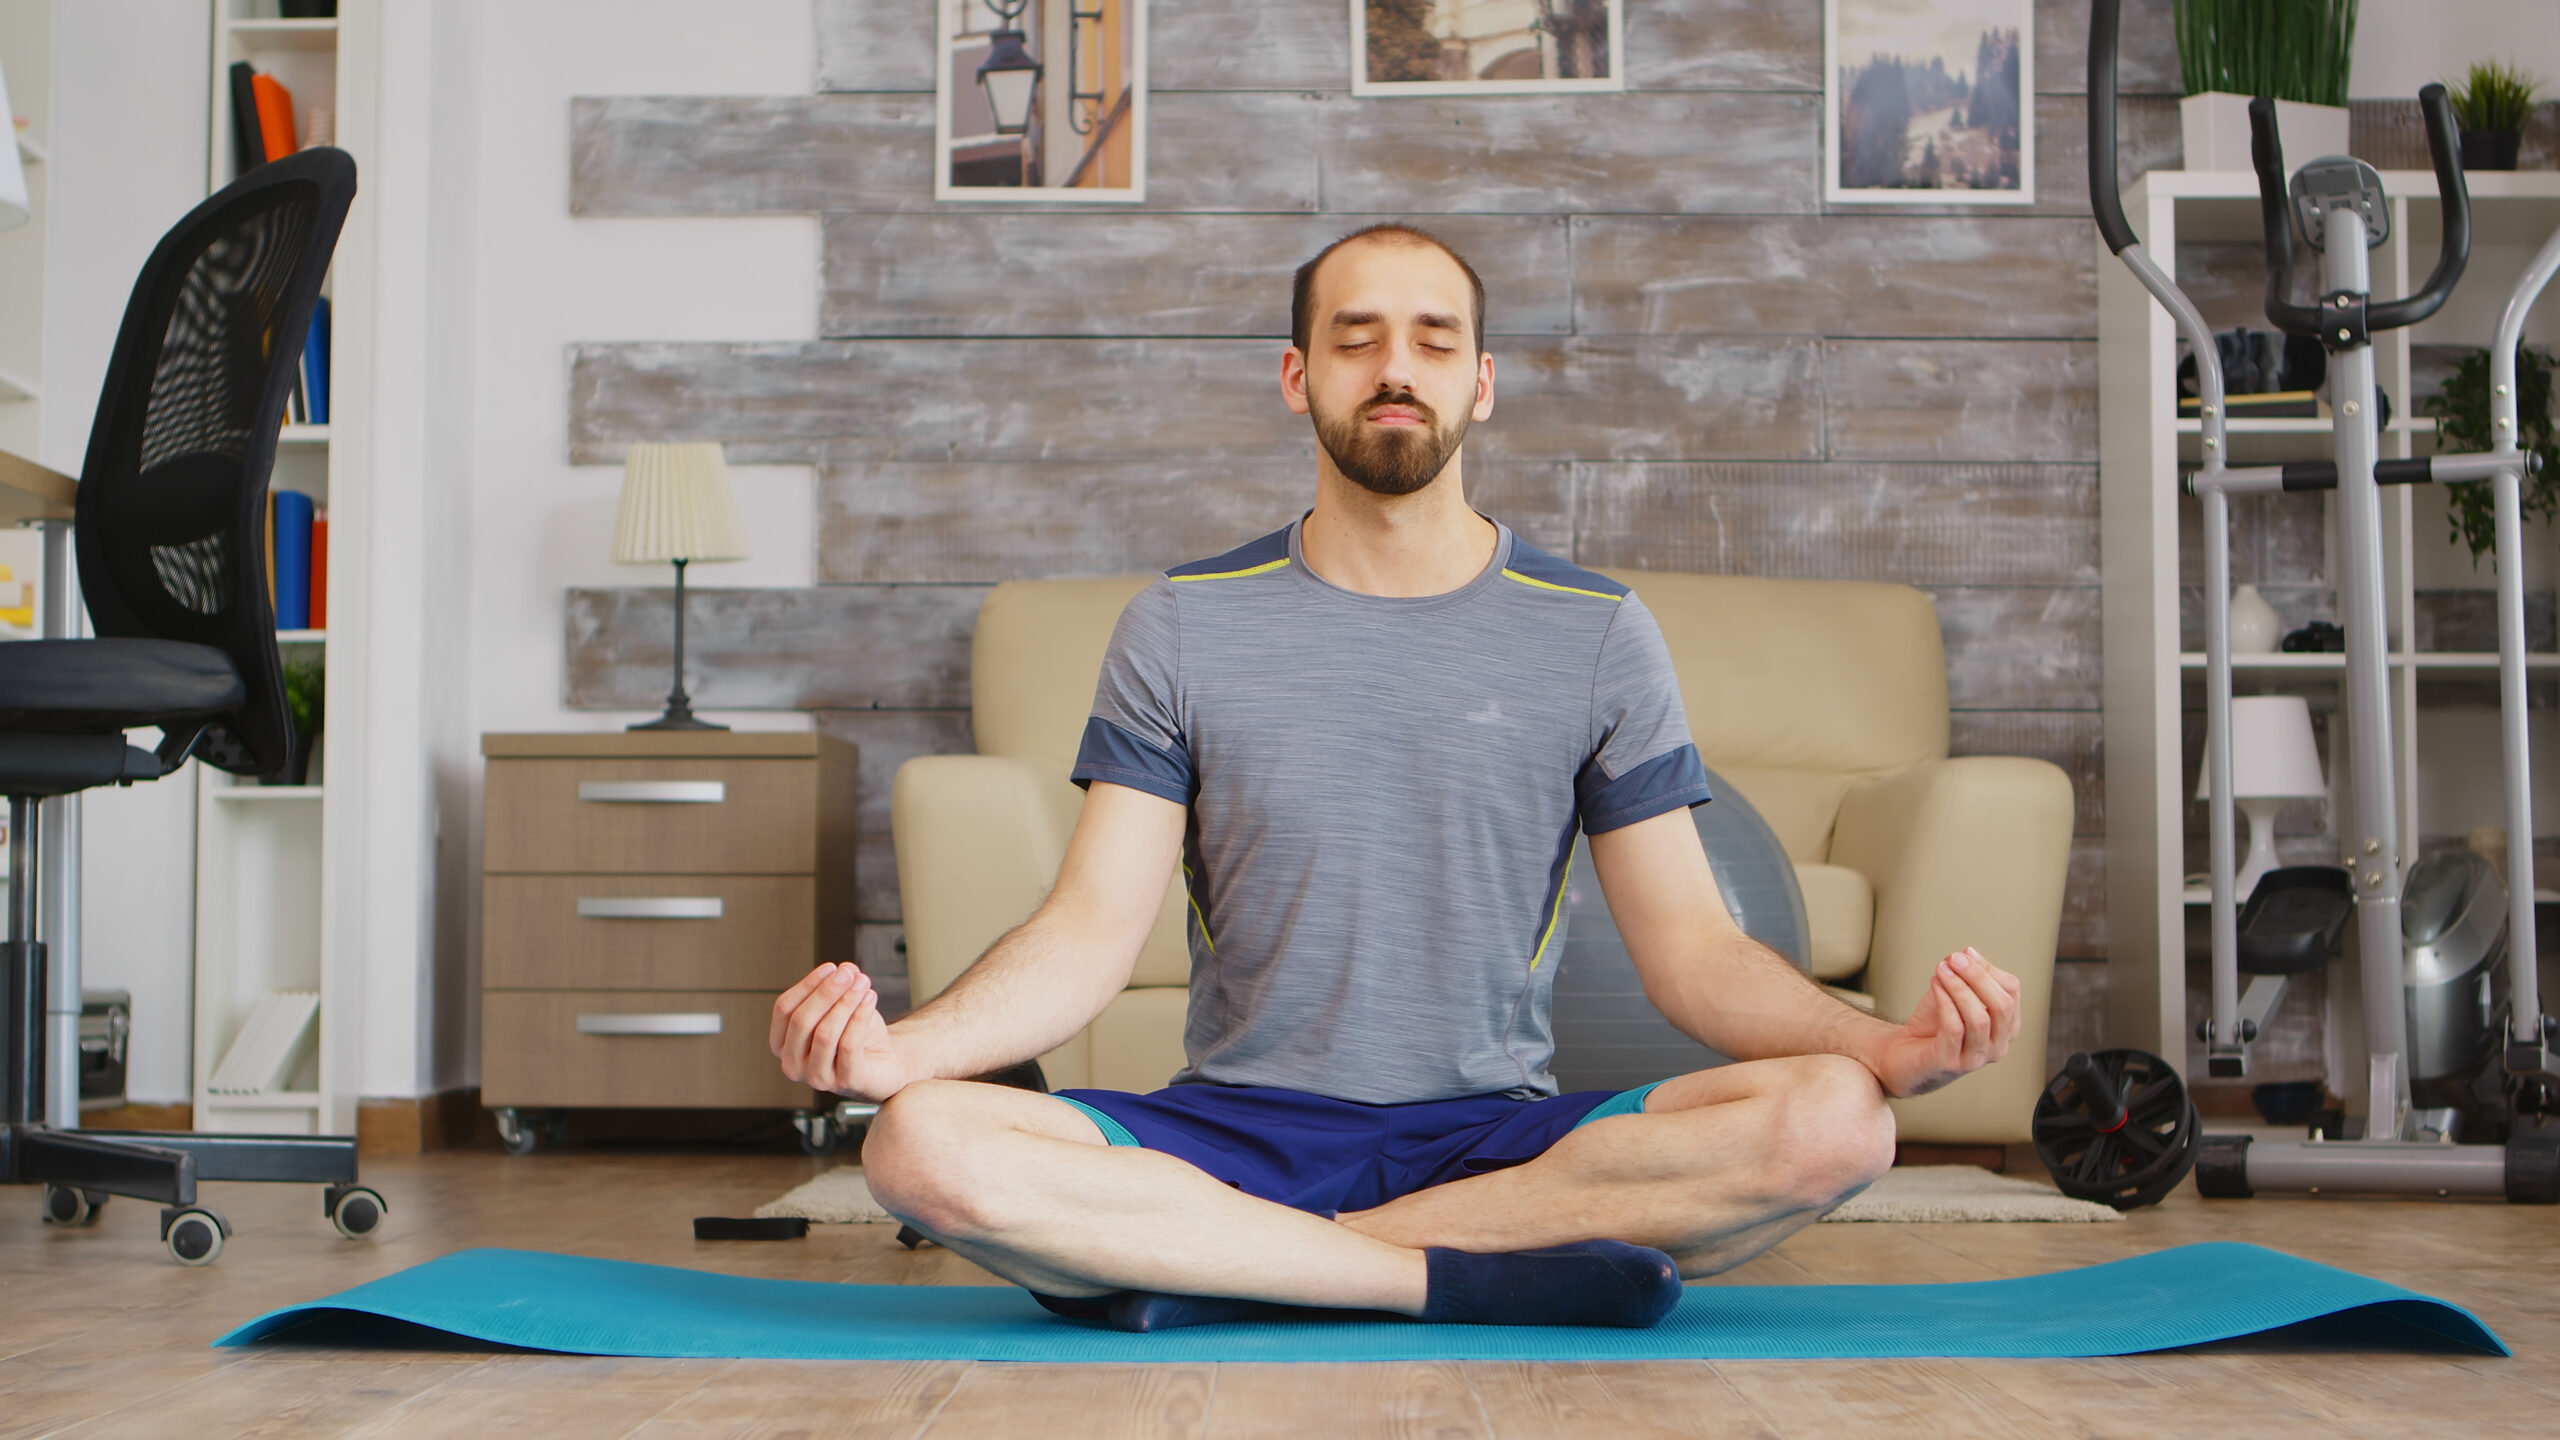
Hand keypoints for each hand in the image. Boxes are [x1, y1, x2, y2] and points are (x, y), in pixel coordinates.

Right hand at [770, 963, 911, 1101]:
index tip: (831, 968)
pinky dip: (860, 1016)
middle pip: (802, 1020)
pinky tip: (871, 998)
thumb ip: (839, 987)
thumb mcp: (842, 1007)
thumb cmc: (855, 1036)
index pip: (784, 1009)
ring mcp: (817, 1078)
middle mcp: (793, 1065)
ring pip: (825, 1033)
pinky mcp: (845, 1082)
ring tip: (863, 983)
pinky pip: (848, 1045)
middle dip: (827, 992)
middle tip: (848, 973)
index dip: (807, 985)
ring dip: (846, 1002)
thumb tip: (845, 969)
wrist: (884, 1064)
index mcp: (782, 1044)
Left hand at [1867, 947, 2021, 1098]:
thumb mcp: (1952, 996)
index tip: (1965, 954)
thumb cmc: (1931, 1026)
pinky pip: (1954, 1029)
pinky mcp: (1949, 1064)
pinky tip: (1935, 985)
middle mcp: (1997, 1047)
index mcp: (2005, 1029)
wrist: (1901, 1056)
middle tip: (1954, 959)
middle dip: (1977, 976)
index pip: (2011, 992)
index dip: (1988, 969)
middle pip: (2002, 1005)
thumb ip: (1965, 976)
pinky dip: (1945, 1002)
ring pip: (1979, 1018)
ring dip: (1959, 987)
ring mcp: (1975, 1059)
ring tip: (1941, 969)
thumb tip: (1969, 953)